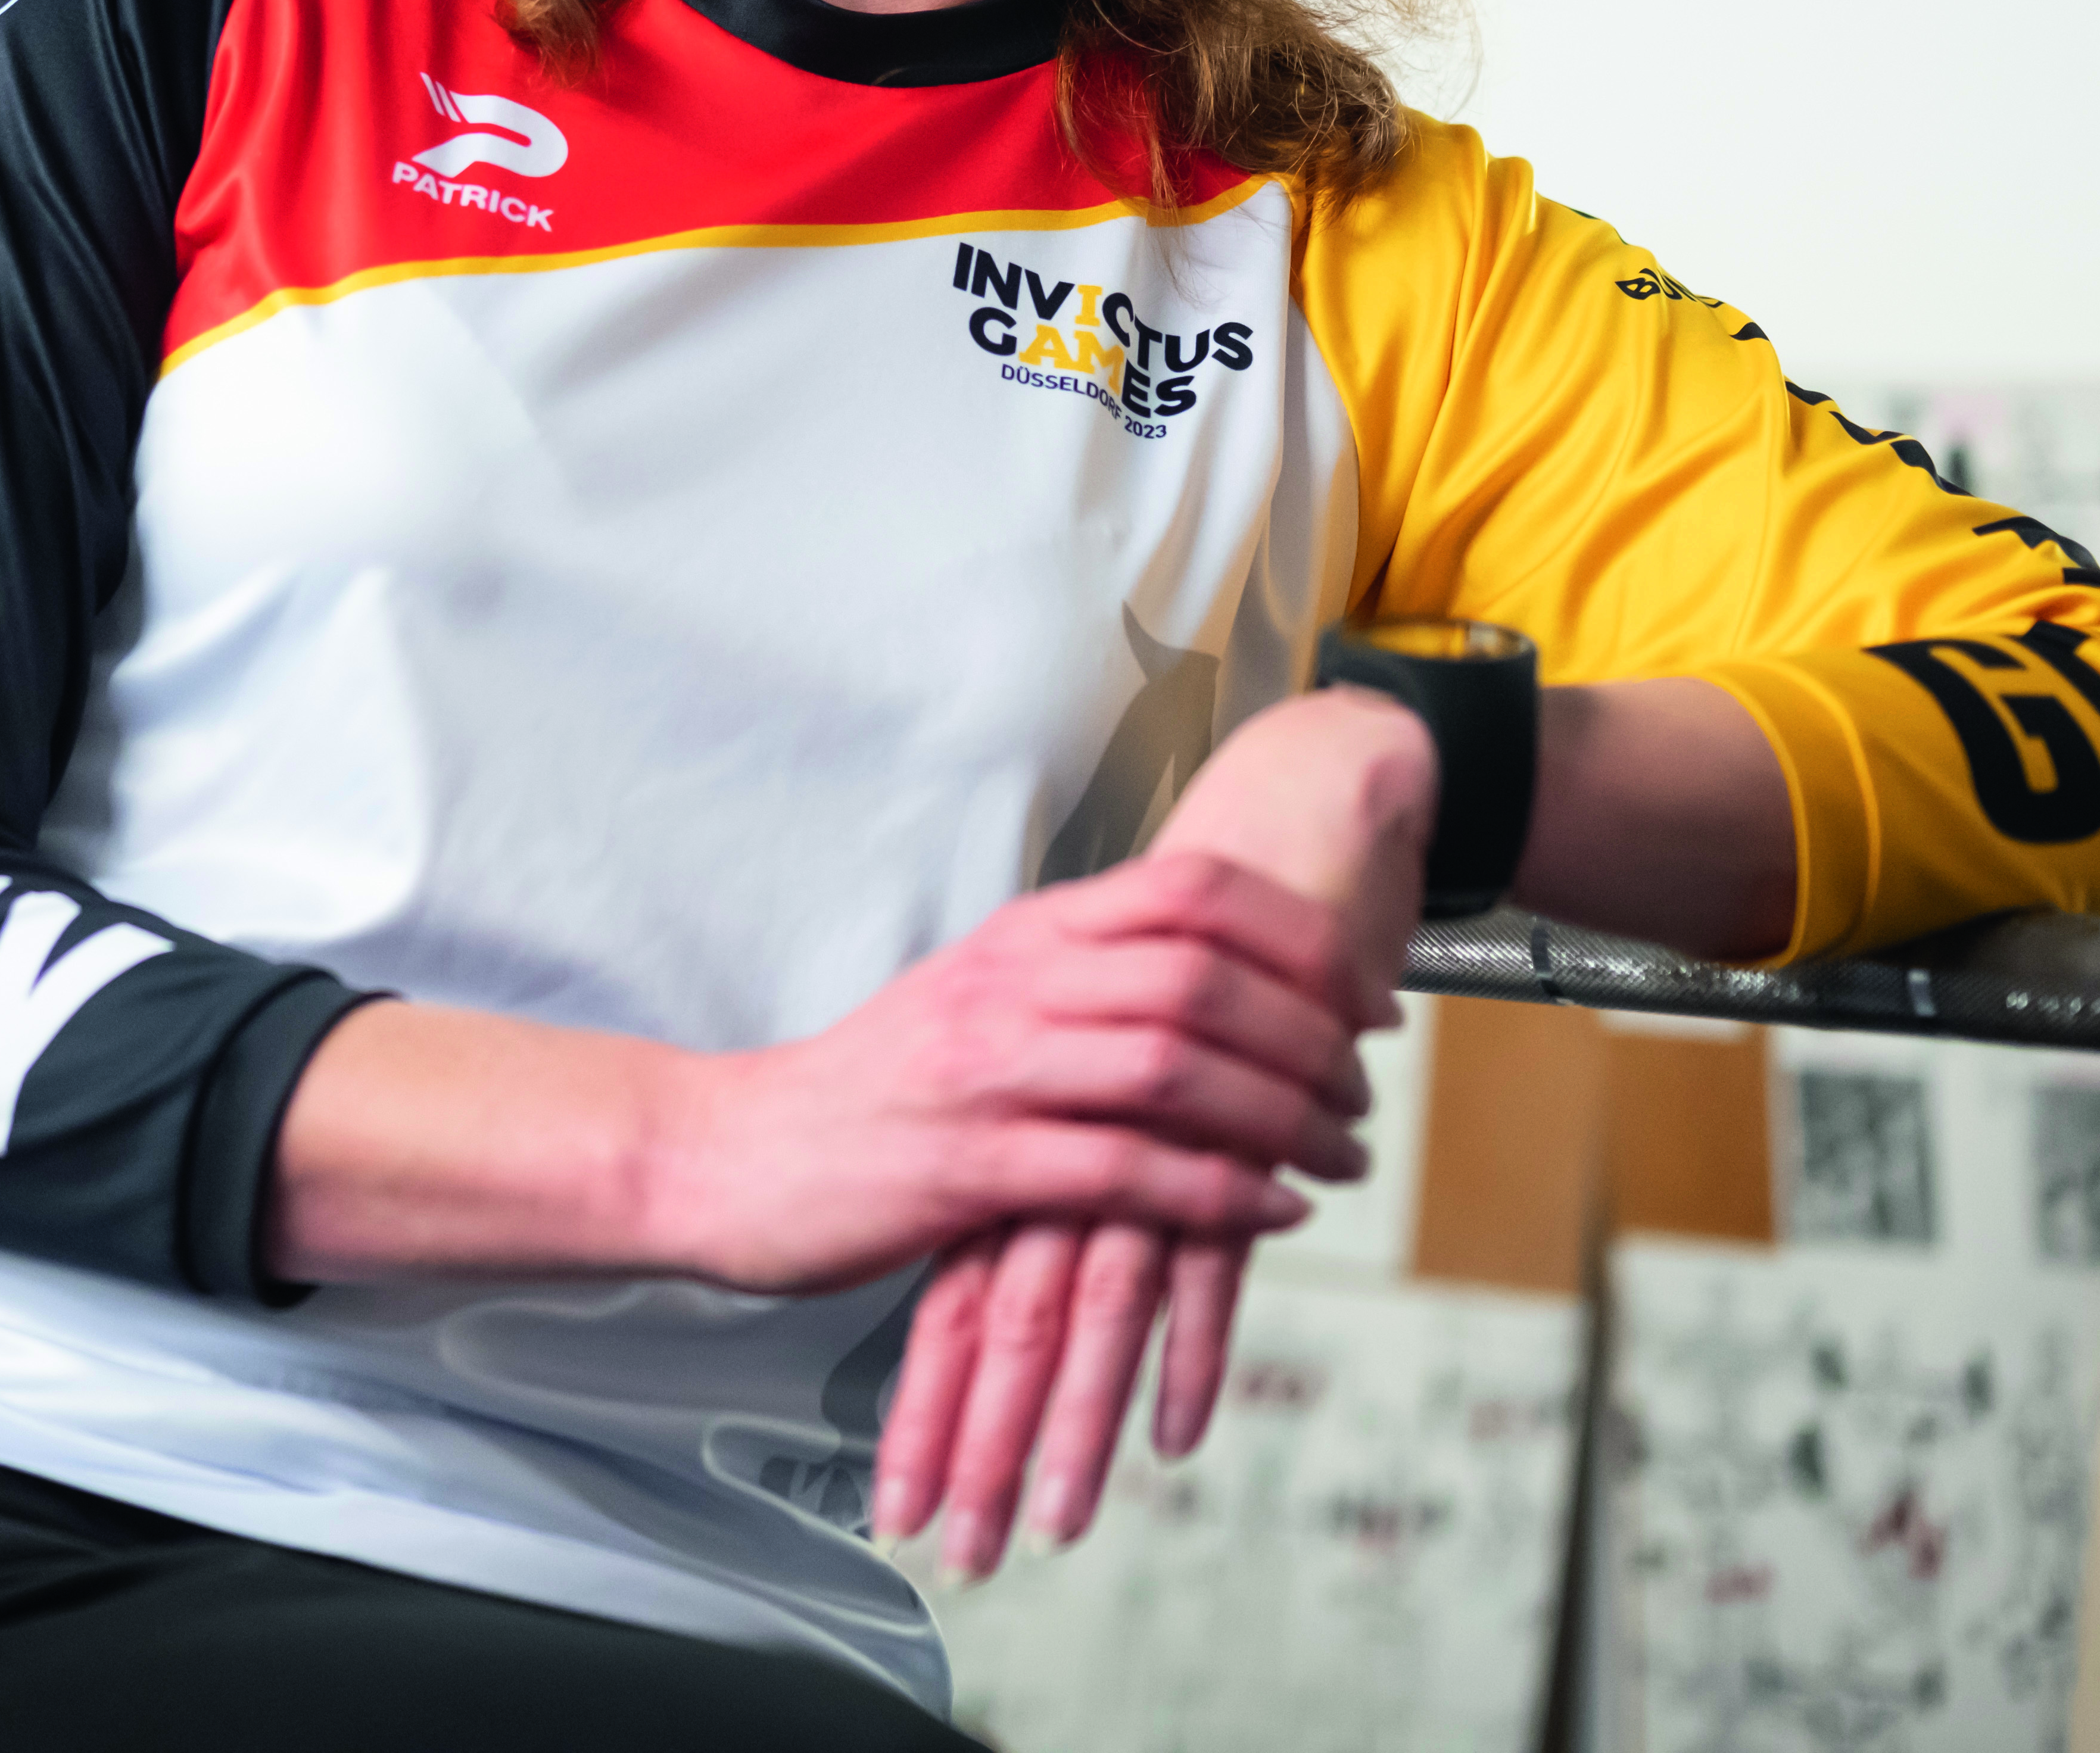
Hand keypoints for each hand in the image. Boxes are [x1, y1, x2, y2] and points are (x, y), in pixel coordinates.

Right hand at [874, 686, 1437, 1572]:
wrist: (732, 1153)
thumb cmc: (873, 1085)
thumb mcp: (978, 995)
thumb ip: (1081, 977)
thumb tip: (1206, 974)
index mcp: (1025, 933)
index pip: (1192, 891)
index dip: (1300, 934)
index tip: (1364, 990)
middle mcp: (1014, 986)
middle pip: (1207, 977)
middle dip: (1315, 1034)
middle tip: (1367, 1087)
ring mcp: (991, 1074)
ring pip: (1180, 1070)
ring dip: (1285, 1115)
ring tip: (1342, 1153)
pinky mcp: (973, 1169)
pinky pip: (1127, 1173)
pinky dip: (1217, 1192)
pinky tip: (1271, 1208)